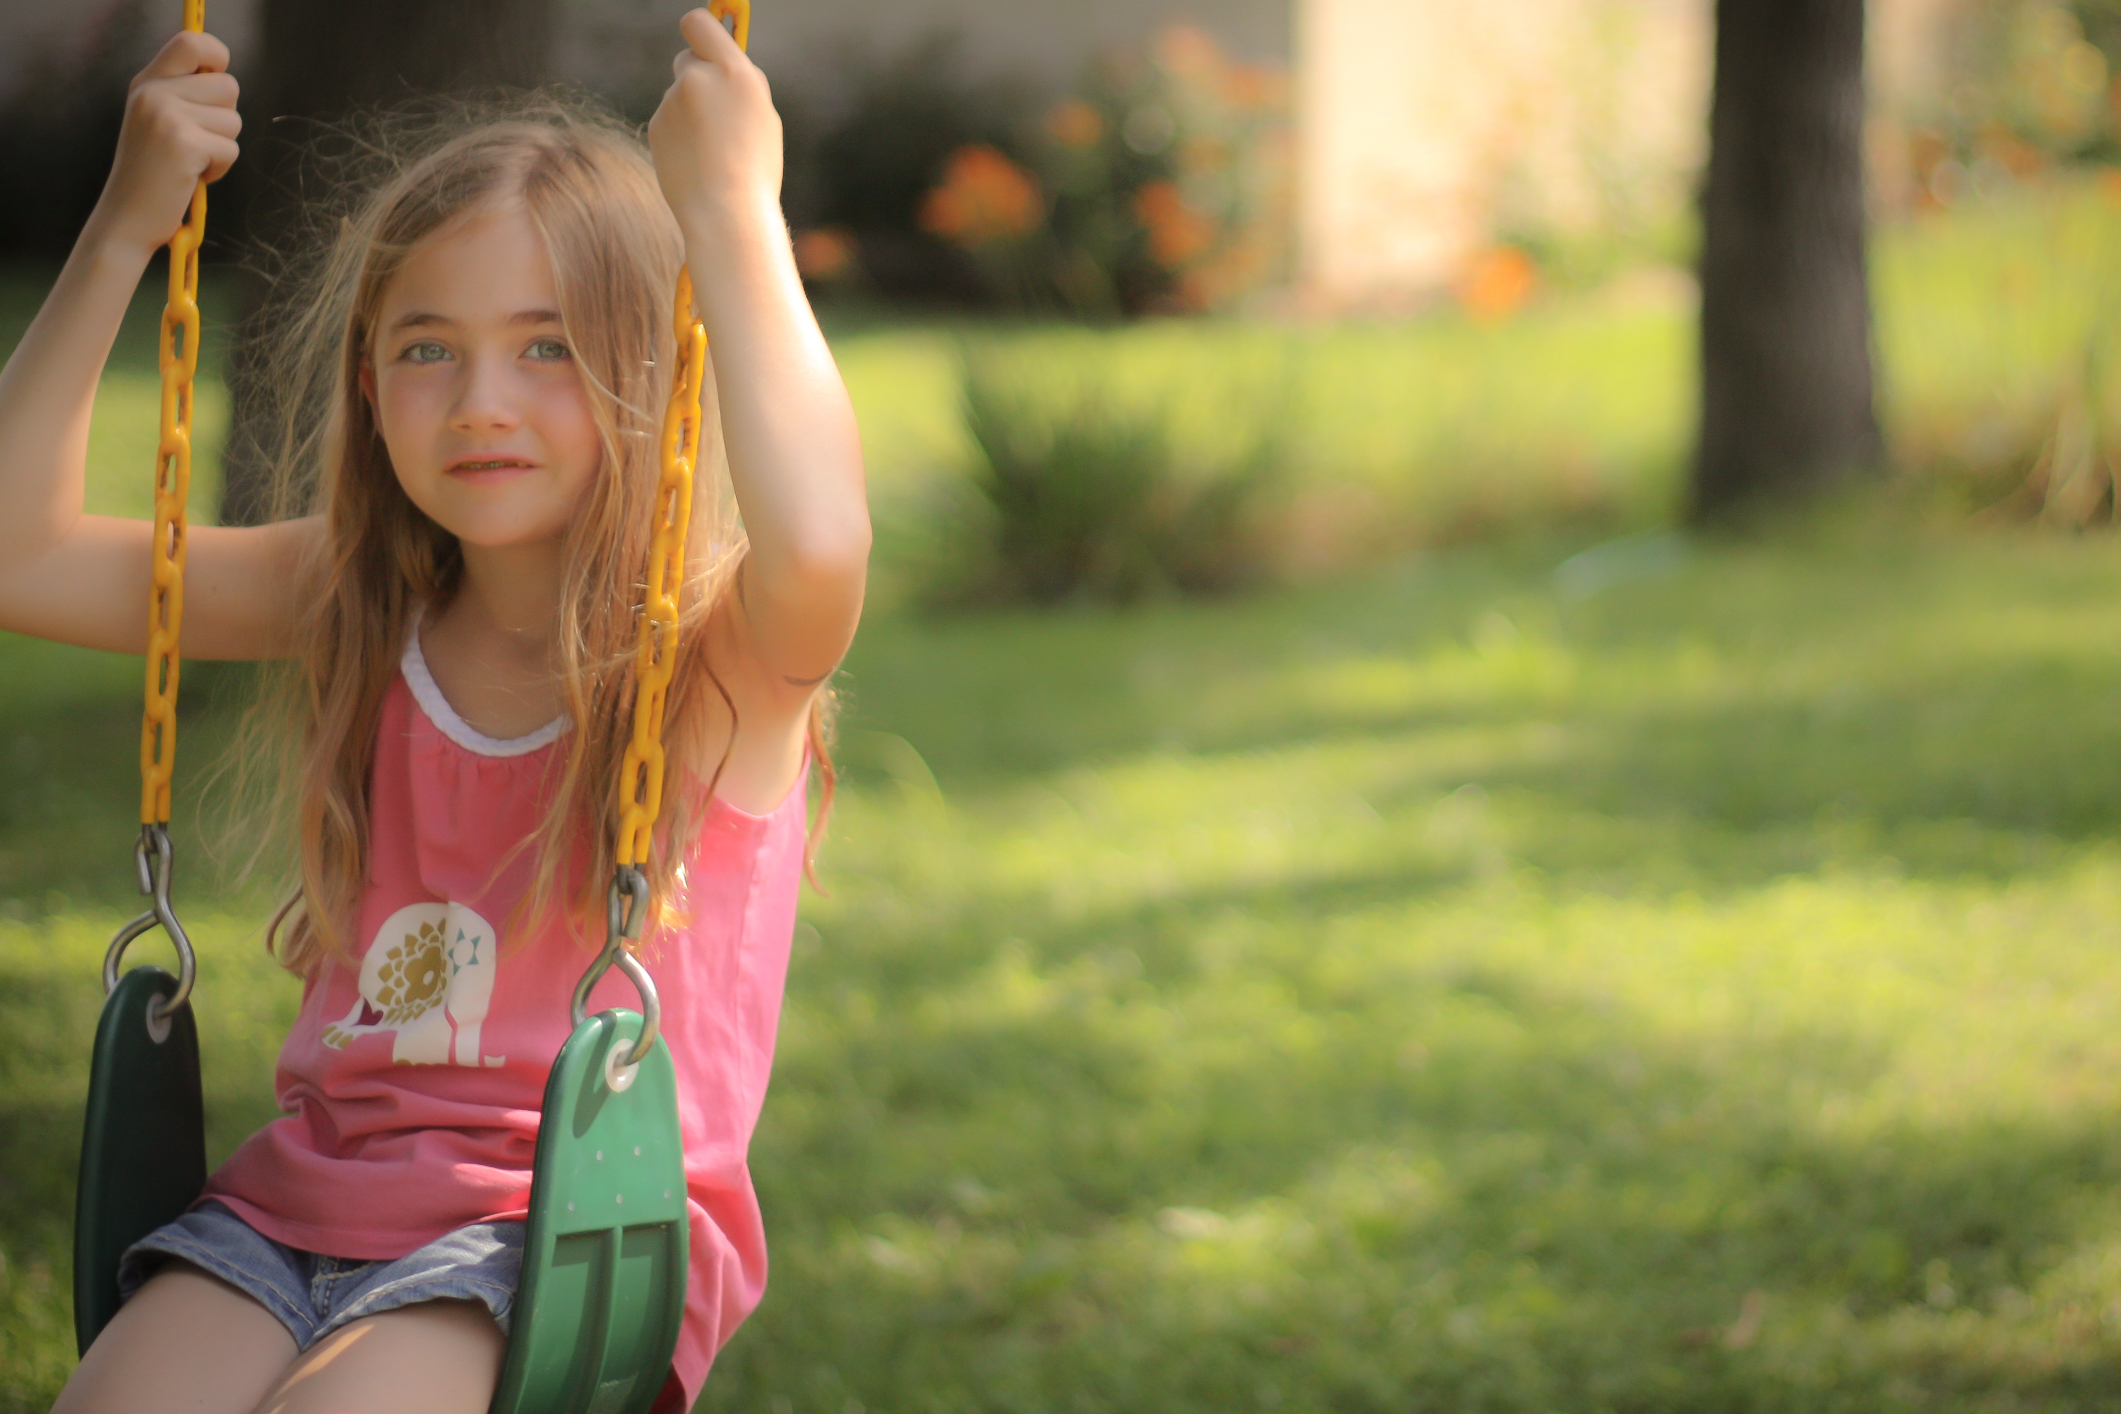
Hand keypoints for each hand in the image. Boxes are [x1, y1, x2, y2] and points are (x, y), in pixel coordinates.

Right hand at [90, 29, 240, 261]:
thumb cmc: (153, 175)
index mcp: (147, 83)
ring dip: (222, 147)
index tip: (216, 78)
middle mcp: (153, 92)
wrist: (127, 219)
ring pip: (233, 120)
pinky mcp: (183, 143)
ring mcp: (166, 115)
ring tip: (191, 162)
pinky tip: (193, 177)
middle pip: (228, 85)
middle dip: (225, 118)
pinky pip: (231, 149)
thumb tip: (223, 76)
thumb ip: (184, 95)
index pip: (192, 41)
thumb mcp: (159, 122)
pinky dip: (220, 168)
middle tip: (197, 141)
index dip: (216, 55)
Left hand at [647, 8, 783, 235]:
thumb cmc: (755, 171)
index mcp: (735, 72)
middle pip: (687, 59)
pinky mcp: (656, 126)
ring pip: (680, 97)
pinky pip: (670, 122)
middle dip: (696, 75)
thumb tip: (720, 65)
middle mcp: (699, 79)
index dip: (700, 29)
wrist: (725, 214)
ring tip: (713, 152)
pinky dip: (681, 137)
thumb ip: (738, 85)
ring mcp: (672, 102)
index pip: (699, 23)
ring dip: (692, 115)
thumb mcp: (763, 118)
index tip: (703, 38)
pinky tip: (697, 162)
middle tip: (714, 108)